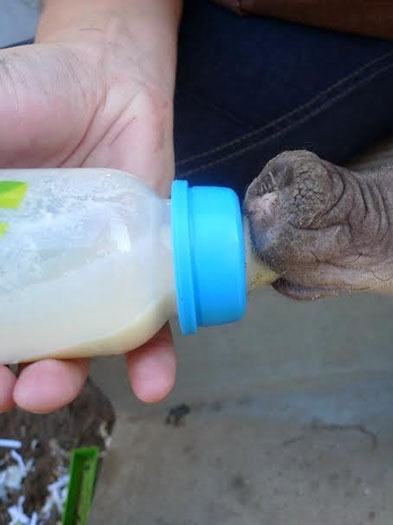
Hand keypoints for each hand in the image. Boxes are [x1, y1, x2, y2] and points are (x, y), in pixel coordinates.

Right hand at [0, 8, 178, 412]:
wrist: (109, 79)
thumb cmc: (30, 98)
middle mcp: (36, 279)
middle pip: (20, 347)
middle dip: (12, 379)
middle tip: (10, 391)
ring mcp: (92, 279)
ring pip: (80, 347)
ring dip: (67, 379)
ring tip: (57, 388)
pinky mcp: (143, 270)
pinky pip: (151, 323)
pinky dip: (152, 358)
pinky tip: (153, 382)